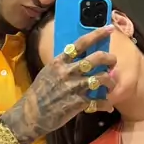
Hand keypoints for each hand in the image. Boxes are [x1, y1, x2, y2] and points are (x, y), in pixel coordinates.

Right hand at [5, 25, 116, 143]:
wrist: (30, 115)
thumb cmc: (39, 93)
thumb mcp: (48, 73)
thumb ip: (63, 65)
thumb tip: (81, 59)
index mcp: (59, 62)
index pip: (80, 44)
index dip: (96, 34)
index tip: (109, 29)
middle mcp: (67, 72)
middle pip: (96, 58)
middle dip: (109, 59)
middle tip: (112, 62)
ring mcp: (73, 87)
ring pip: (101, 78)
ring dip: (110, 81)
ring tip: (110, 84)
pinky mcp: (78, 104)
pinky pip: (98, 101)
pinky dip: (105, 103)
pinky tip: (107, 105)